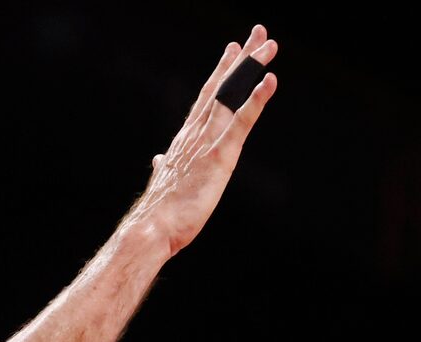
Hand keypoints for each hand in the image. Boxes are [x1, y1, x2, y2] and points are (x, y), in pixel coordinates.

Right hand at [133, 29, 278, 257]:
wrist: (151, 229)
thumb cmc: (158, 214)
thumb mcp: (164, 183)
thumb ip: (164, 166)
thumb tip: (158, 160)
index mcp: (185, 141)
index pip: (206, 98)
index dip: (221, 72)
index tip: (233, 50)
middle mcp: (196, 134)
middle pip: (222, 87)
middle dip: (242, 60)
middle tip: (259, 34)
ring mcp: (207, 142)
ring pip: (233, 96)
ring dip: (252, 69)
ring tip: (269, 46)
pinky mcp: (219, 156)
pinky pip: (242, 121)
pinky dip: (256, 99)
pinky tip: (269, 80)